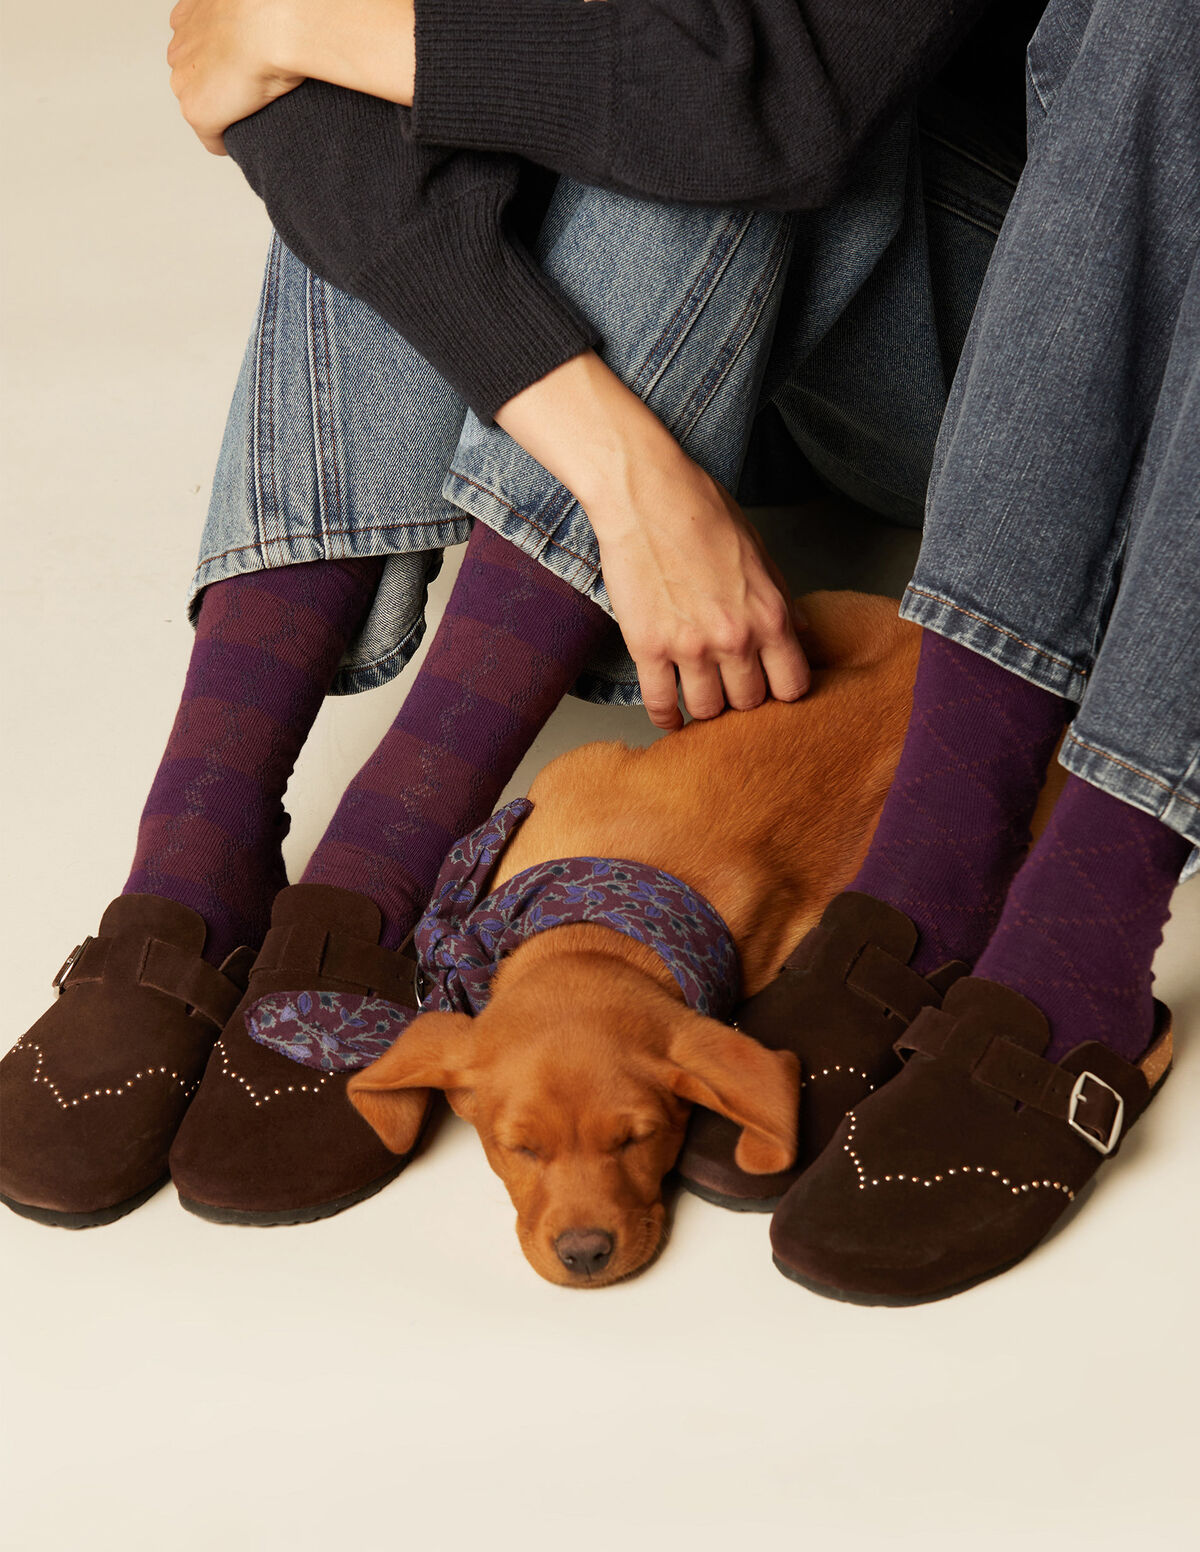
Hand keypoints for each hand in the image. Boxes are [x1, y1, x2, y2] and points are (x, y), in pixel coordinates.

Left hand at [168, 0, 303, 154]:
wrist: (273, 24)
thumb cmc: (275, 10)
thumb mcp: (256, 8)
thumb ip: (248, 19)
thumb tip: (266, 28)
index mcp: (192, 14)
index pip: (198, 45)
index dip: (223, 61)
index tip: (245, 66)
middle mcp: (182, 44)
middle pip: (195, 78)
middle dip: (219, 86)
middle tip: (253, 87)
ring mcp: (185, 79)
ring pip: (203, 106)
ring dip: (224, 112)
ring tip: (256, 106)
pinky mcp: (197, 112)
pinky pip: (212, 140)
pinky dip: (229, 142)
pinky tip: (251, 133)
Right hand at [590, 462, 809, 730]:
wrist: (645, 494)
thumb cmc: (702, 513)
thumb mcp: (758, 552)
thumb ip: (780, 598)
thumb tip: (801, 631)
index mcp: (769, 614)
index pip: (792, 686)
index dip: (781, 692)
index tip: (768, 687)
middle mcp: (735, 637)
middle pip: (749, 703)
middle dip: (741, 699)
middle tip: (730, 690)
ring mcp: (689, 646)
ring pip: (707, 710)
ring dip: (705, 709)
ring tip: (699, 699)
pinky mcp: (648, 647)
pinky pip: (660, 704)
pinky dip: (666, 718)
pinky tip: (669, 717)